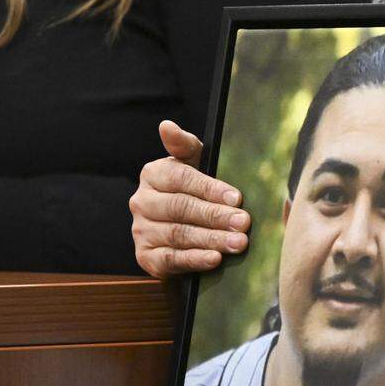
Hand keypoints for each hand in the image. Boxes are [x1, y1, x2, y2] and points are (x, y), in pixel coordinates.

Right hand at [129, 120, 250, 277]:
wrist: (181, 231)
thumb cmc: (192, 190)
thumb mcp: (192, 163)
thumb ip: (184, 145)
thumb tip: (166, 125)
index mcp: (153, 174)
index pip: (181, 179)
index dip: (210, 189)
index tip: (237, 198)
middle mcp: (141, 202)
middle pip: (180, 207)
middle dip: (215, 216)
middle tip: (244, 223)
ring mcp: (141, 231)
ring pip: (178, 234)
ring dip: (211, 239)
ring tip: (238, 243)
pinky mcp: (146, 257)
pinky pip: (171, 259)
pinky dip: (194, 259)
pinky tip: (215, 259)